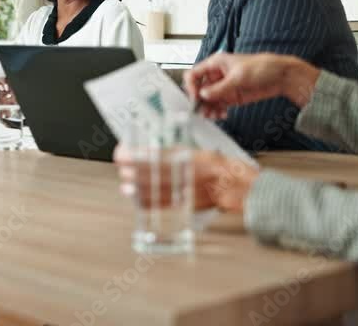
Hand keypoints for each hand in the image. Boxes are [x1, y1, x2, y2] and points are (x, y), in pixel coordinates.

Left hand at [114, 147, 258, 213]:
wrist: (236, 185)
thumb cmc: (218, 166)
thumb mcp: (196, 152)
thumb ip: (175, 153)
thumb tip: (153, 154)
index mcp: (186, 157)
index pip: (154, 155)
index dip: (136, 155)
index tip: (124, 153)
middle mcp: (183, 173)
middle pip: (151, 173)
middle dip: (133, 172)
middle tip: (122, 170)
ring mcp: (184, 189)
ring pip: (155, 190)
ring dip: (137, 189)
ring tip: (125, 187)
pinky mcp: (186, 203)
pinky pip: (164, 204)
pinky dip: (149, 203)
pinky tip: (138, 201)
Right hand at [184, 53, 318, 119]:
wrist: (280, 76)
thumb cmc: (261, 67)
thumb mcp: (238, 77)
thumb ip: (220, 88)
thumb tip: (203, 95)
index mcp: (215, 64)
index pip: (194, 75)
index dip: (191, 87)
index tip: (196, 98)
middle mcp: (217, 76)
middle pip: (199, 90)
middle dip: (200, 101)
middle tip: (203, 112)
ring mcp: (223, 87)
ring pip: (207, 100)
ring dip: (208, 109)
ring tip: (214, 116)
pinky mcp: (231, 97)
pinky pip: (218, 106)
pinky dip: (217, 112)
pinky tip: (222, 115)